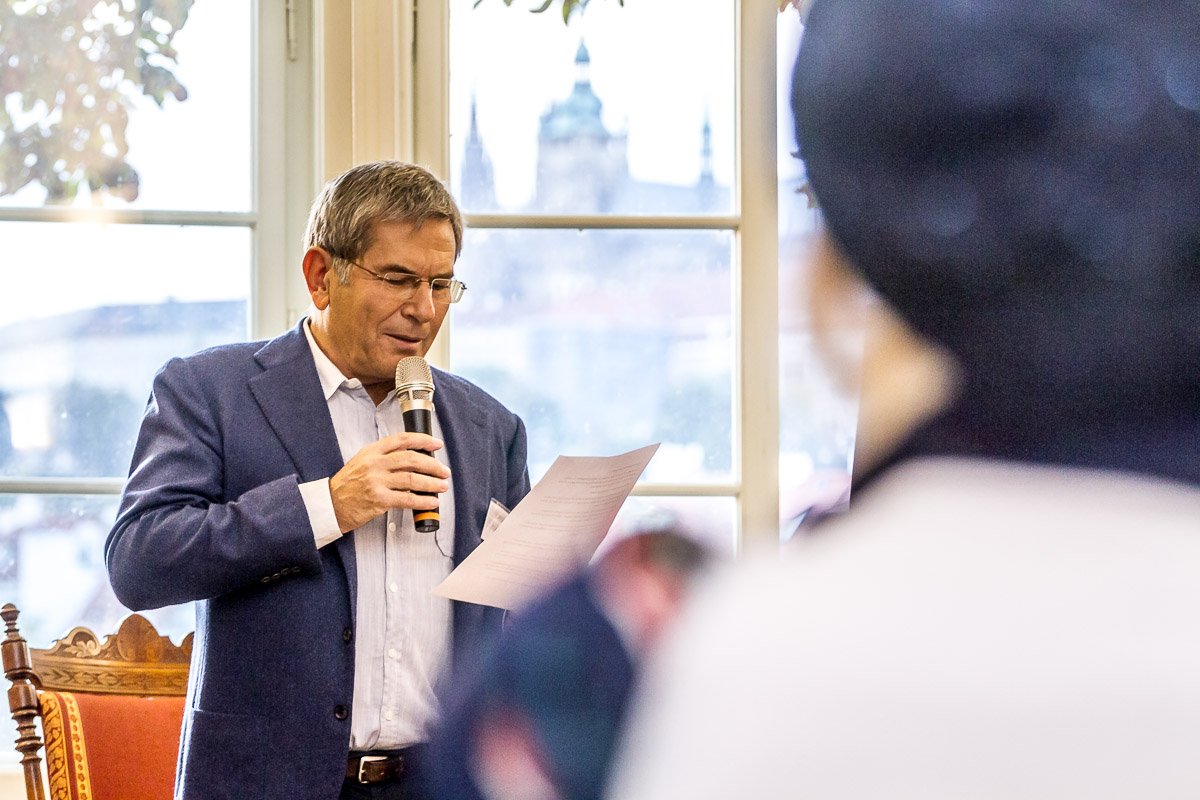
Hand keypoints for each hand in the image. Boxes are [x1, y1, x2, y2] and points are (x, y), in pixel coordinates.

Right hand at [329, 432, 449, 533]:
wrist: (331, 504)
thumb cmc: (348, 484)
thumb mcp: (363, 461)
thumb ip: (384, 456)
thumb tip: (413, 457)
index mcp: (372, 451)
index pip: (402, 439)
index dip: (423, 440)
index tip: (437, 444)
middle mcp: (375, 464)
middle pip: (411, 459)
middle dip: (433, 465)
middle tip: (444, 471)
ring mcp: (376, 481)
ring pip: (412, 479)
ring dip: (432, 483)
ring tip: (442, 486)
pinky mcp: (379, 499)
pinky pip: (407, 498)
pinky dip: (422, 500)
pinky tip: (431, 501)